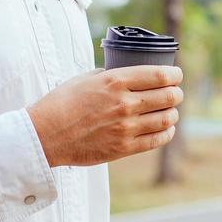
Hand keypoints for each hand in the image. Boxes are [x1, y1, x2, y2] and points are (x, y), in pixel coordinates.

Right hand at [28, 66, 181, 167]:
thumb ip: (110, 75)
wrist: (45, 135)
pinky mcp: (123, 148)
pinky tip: (166, 128)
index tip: (176, 75)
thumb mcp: (85, 78)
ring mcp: (126, 127)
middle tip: (174, 93)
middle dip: (176, 93)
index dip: (175, 75)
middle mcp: (124, 103)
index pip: (160, 75)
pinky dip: (167, 132)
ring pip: (167, 119)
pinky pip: (157, 139)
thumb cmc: (61, 103)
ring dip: (173, 113)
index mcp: (115, 81)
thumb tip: (129, 73)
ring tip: (170, 111)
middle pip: (169, 96)